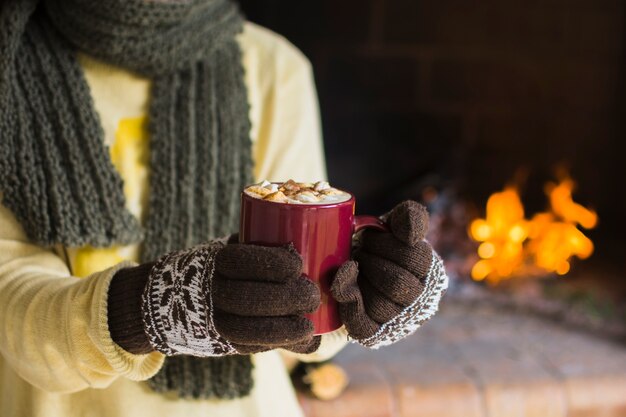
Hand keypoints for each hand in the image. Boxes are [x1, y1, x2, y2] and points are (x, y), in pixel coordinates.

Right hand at [140, 239, 320, 356]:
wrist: (168, 300)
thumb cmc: (217, 268)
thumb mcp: (229, 249)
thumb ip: (258, 248)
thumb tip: (303, 247)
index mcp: (213, 262)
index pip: (243, 262)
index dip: (274, 263)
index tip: (298, 263)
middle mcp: (208, 293)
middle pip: (248, 299)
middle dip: (287, 298)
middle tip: (312, 294)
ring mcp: (211, 322)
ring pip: (248, 331)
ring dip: (285, 329)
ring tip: (309, 325)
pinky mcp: (221, 344)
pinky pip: (252, 348)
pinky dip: (282, 345)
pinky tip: (306, 339)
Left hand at [331, 201, 447, 347]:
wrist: (346, 267)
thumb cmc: (374, 245)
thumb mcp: (392, 225)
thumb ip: (409, 217)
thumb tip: (411, 233)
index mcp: (430, 272)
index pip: (417, 258)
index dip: (386, 244)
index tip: (367, 235)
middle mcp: (421, 301)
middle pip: (398, 284)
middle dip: (371, 260)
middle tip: (357, 249)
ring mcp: (398, 321)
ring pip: (381, 305)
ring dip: (360, 278)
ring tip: (351, 263)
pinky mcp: (373, 335)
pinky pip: (362, 325)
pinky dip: (349, 300)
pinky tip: (340, 280)